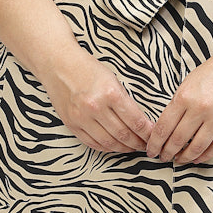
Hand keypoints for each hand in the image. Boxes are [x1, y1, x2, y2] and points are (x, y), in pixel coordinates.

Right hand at [40, 46, 155, 155]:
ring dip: (124, 148)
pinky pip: (92, 143)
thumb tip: (140, 122)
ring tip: (132, 148)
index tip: (154, 137)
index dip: (148, 133)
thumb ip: (125, 101)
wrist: (58, 64)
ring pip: (109, 142)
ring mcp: (81, 117)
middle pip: (123, 135)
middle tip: (145, 146)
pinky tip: (114, 147)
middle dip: (138, 143)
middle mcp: (95, 107)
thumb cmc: (87, 68)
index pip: (135, 121)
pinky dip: (106, 148)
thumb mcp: (112, 79)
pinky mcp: (71, 124)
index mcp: (110, 93)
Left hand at [146, 46, 212, 164]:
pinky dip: (205, 155)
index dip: (155, 142)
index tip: (151, 150)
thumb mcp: (188, 82)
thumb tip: (166, 127)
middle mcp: (200, 109)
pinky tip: (198, 158)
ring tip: (179, 160)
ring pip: (197, 147)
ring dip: (185, 157)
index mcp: (185, 97)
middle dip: (167, 152)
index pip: (164, 127)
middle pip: (178, 140)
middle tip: (163, 158)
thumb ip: (177, 104)